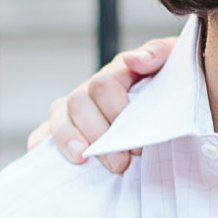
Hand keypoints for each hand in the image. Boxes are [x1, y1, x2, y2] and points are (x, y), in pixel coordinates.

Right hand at [27, 36, 173, 170]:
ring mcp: (79, 107)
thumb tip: (133, 60)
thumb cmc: (177, 82)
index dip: (116, 113)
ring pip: (60, 116)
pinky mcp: (70, 126)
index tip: (138, 144)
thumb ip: (158, 54)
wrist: (180, 98)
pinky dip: (40, 141)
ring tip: (82, 159)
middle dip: (97, 134)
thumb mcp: (176, 62)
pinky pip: (46, 130)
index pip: (103, 86)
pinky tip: (38, 154)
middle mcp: (93, 89)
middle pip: (78, 102)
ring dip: (68, 139)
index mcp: (119, 72)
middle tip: (121, 163)